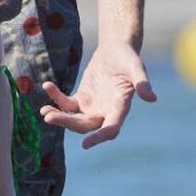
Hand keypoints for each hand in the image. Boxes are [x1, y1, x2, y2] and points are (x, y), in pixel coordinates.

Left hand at [39, 39, 156, 149]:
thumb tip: (151, 98)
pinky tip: (47, 86)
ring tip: (43, 111)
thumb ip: (142, 82)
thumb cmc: (128, 57)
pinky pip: (67, 104)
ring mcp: (93, 107)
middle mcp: (106, 112)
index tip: (85, 145)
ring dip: (59, 117)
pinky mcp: (82, 99)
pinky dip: (56, 98)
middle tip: (49, 118)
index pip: (111, 128)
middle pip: (86, 126)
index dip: (100, 137)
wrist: (116, 50)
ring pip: (74, 119)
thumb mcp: (136, 66)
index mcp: (121, 107)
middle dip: (68, 123)